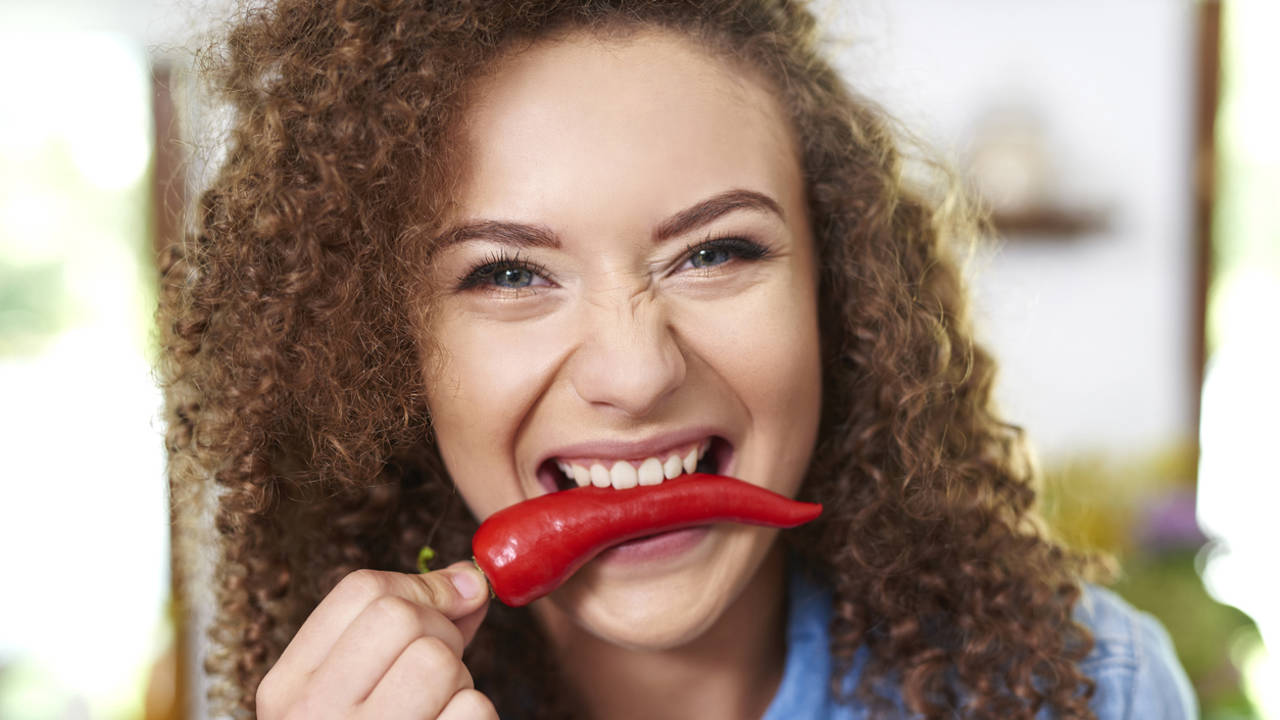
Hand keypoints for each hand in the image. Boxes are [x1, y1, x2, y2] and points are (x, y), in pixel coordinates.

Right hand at [256, 561, 494, 718]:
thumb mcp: (354, 690)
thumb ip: (406, 628)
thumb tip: (471, 580)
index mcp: (288, 689)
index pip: (360, 590)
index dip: (423, 586)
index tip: (451, 602)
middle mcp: (313, 718)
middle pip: (404, 618)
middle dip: (441, 634)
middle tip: (434, 675)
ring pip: (440, 663)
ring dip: (459, 682)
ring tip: (434, 713)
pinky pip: (472, 711)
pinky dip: (472, 719)